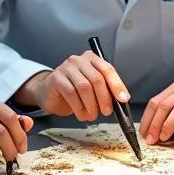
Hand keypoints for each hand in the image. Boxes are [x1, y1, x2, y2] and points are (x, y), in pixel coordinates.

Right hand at [15, 53, 129, 121]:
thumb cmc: (74, 90)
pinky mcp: (56, 78)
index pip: (108, 69)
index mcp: (92, 59)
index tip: (123, 99)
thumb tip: (121, 99)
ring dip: (91, 105)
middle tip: (106, 111)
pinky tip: (81, 114)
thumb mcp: (92, 88)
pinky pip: (71, 94)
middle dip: (104, 98)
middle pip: (97, 79)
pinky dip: (79, 108)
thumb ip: (105, 89)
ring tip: (92, 115)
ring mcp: (66, 68)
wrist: (50, 93)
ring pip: (85, 87)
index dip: (117, 85)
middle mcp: (79, 60)